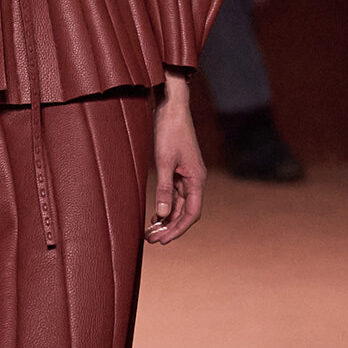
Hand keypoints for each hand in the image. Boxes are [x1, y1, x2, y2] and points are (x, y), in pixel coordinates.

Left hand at [146, 70, 205, 244]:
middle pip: (185, 212)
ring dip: (166, 219)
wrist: (171, 107)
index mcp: (197, 179)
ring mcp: (187, 175)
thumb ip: (164, 188)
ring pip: (179, 204)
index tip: (163, 240)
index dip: (178, 229)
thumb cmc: (170, 131)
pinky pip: (174, 194)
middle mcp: (194, 179)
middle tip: (151, 240)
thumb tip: (163, 214)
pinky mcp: (178, 169)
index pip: (192, 213)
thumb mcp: (164, 161)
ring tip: (150, 232)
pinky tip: (154, 215)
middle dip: (170, 228)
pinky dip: (165, 206)